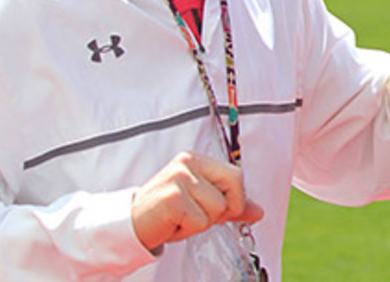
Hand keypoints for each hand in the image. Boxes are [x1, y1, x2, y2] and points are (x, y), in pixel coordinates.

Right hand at [131, 151, 264, 252]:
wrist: (131, 225)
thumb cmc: (167, 213)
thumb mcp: (202, 203)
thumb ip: (230, 204)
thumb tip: (258, 212)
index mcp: (197, 160)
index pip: (237, 176)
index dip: (233, 199)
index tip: (213, 209)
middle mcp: (188, 163)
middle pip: (234, 187)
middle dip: (221, 209)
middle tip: (195, 214)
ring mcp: (179, 178)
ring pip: (217, 208)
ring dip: (200, 222)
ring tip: (179, 218)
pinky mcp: (173, 197)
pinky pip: (200, 221)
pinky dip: (188, 230)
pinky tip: (172, 223)